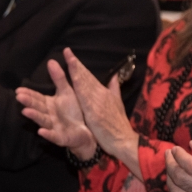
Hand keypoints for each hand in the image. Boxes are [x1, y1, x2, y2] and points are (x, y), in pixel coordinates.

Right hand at [16, 58, 97, 159]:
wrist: (87, 131)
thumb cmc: (73, 111)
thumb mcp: (67, 92)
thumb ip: (59, 78)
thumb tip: (51, 60)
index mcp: (49, 105)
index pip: (37, 98)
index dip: (29, 94)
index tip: (18, 90)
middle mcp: (49, 116)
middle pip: (38, 108)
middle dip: (28, 103)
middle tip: (19, 97)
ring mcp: (54, 127)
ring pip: (43, 121)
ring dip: (34, 116)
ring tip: (25, 111)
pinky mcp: (61, 138)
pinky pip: (54, 136)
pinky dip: (48, 134)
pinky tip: (41, 131)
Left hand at [61, 47, 138, 171]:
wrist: (124, 140)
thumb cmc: (119, 125)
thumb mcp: (117, 104)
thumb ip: (114, 89)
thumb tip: (115, 76)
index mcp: (105, 93)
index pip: (90, 77)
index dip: (80, 66)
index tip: (71, 55)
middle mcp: (101, 95)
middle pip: (87, 77)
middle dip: (77, 64)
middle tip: (67, 51)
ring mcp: (98, 103)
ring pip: (85, 84)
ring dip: (77, 71)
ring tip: (69, 59)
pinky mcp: (94, 112)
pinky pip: (85, 98)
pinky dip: (79, 88)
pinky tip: (72, 80)